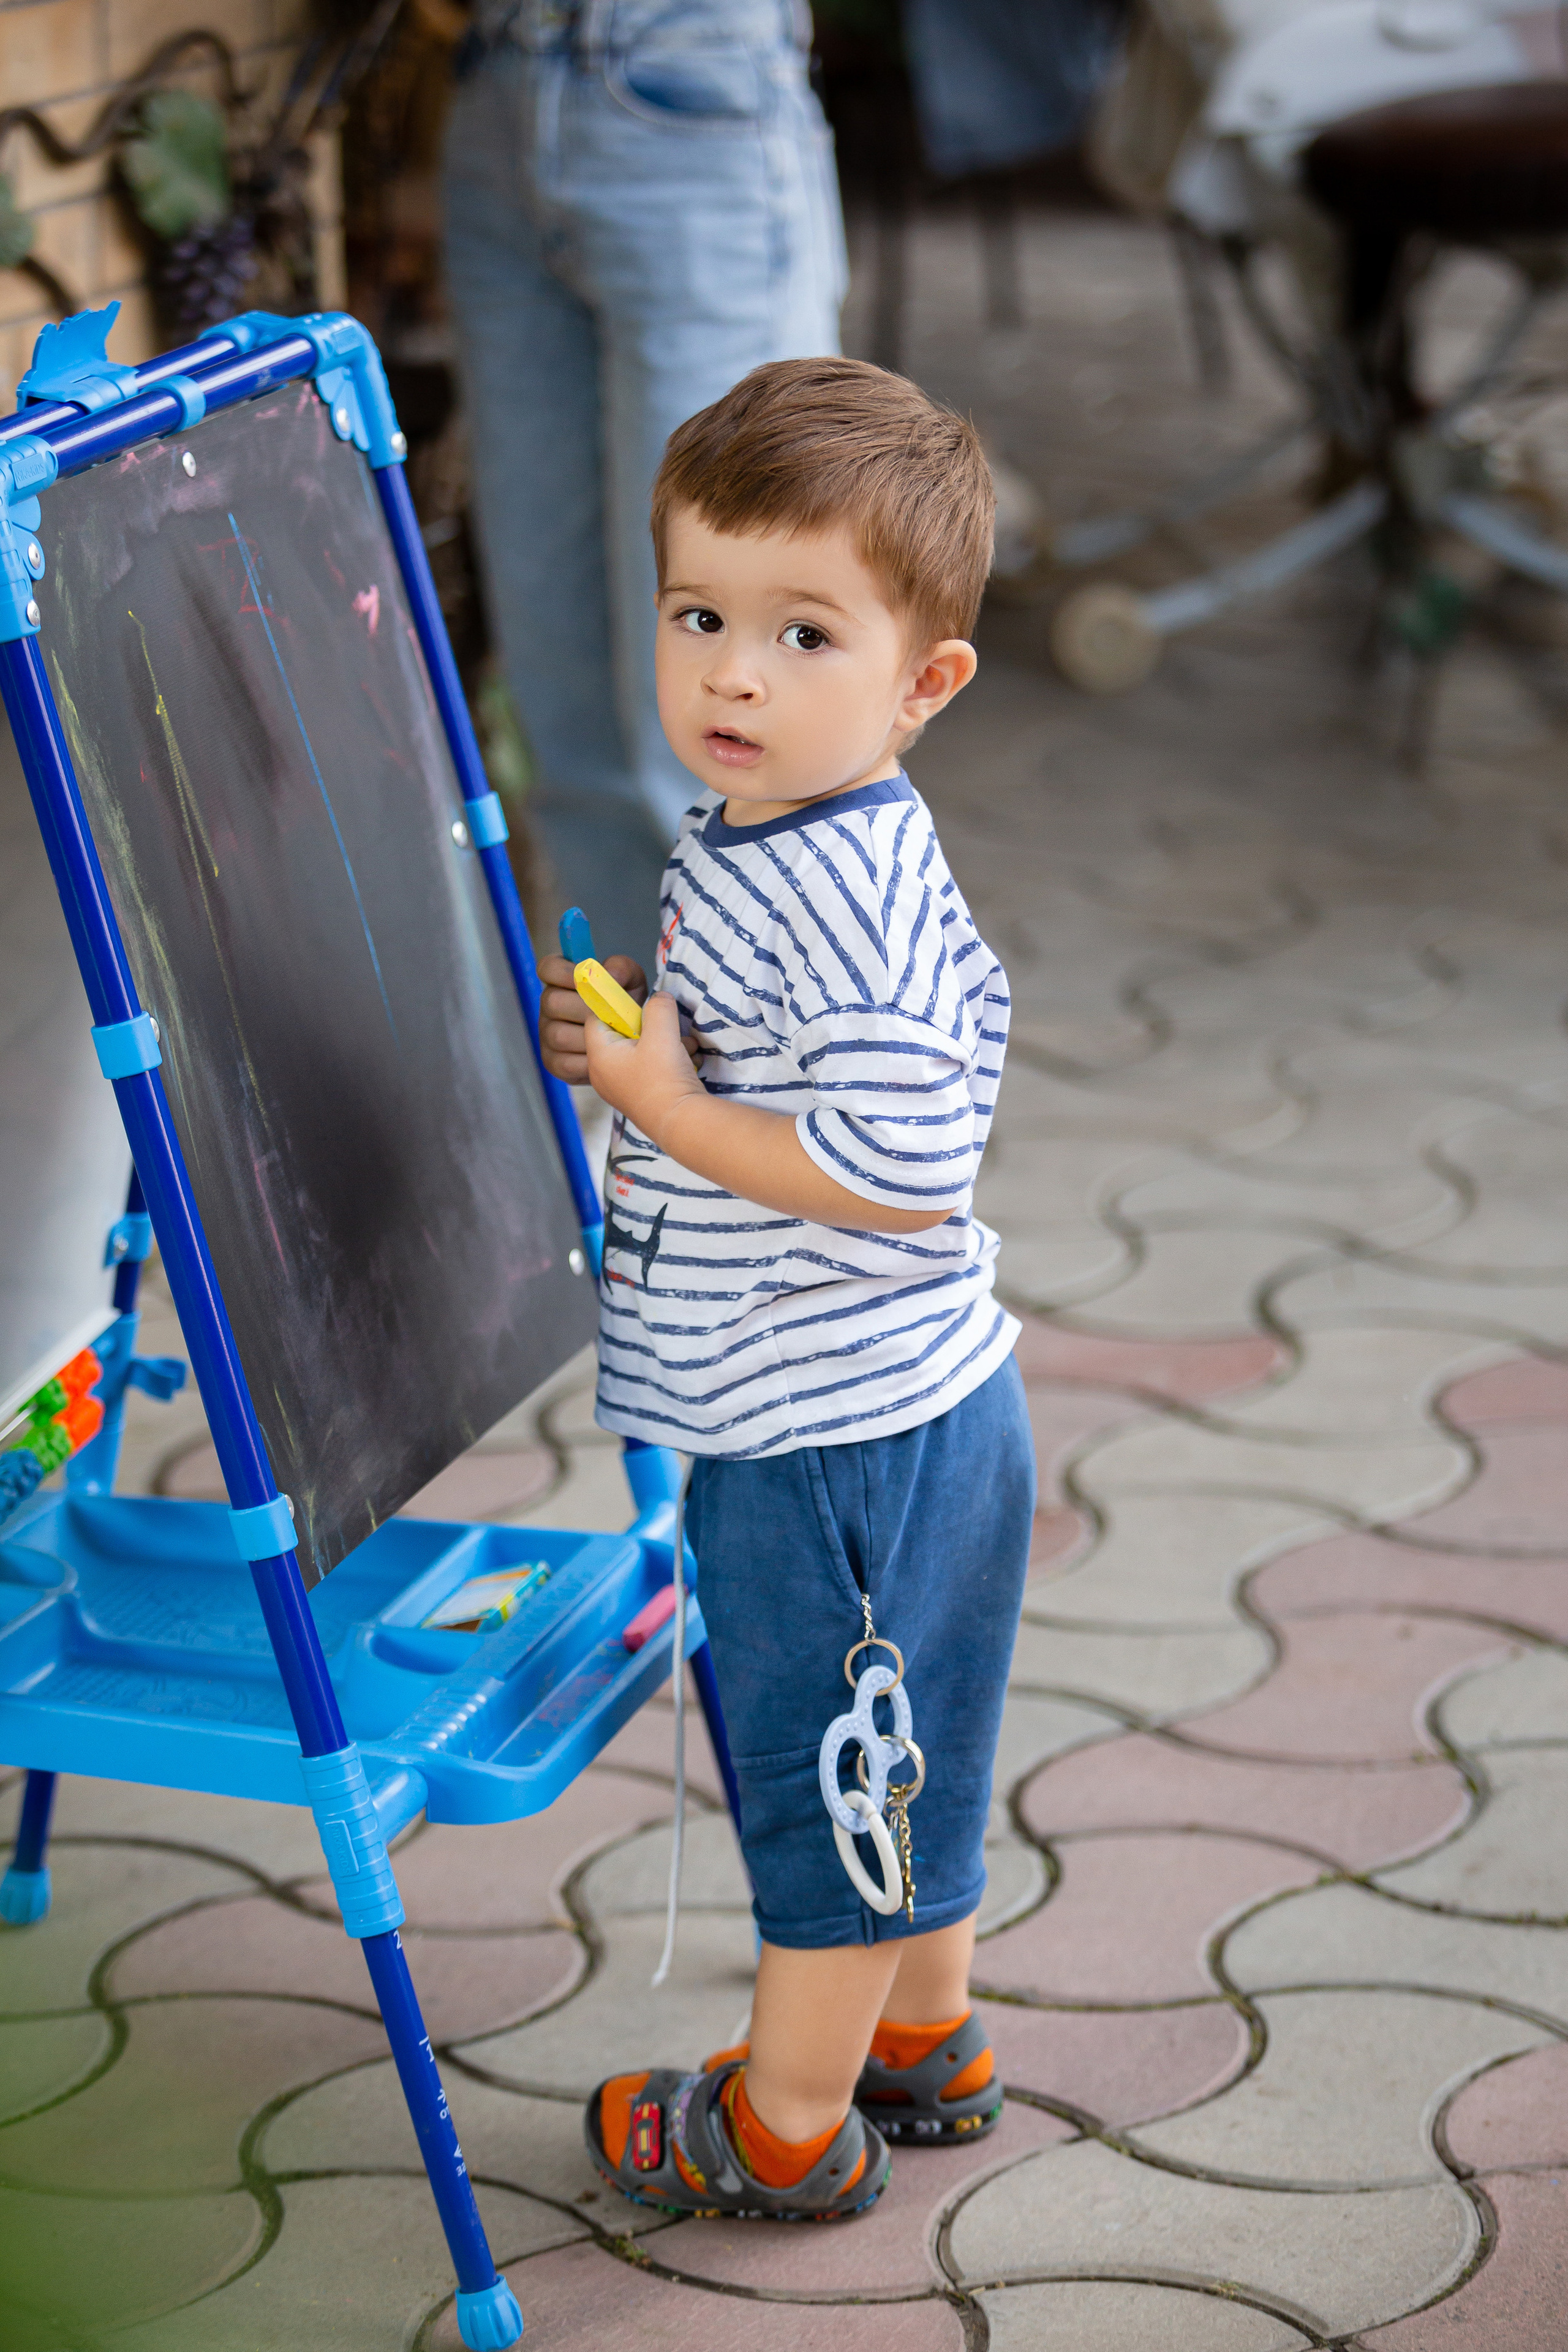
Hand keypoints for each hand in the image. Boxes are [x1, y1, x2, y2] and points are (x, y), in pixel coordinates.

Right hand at [538, 953, 647, 1083]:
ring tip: (612, 1038)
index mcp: (561, 980)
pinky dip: (589, 1062)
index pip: (547, 968)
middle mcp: (548, 1005)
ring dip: (590, 1038)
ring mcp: (547, 1035)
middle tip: (610, 1015)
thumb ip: (621, 969)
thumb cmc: (626, 1006)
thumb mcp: (631, 982)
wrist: (633, 1043)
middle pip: (553, 1002)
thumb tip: (610, 974)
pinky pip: (565, 1063)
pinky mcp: (553, 1062)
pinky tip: (605, 1058)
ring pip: (559, 1035)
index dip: (563, 972)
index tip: (585, 979)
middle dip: (585, 1009)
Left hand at [583, 990, 707, 1144]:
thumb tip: (659, 998)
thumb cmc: (664, 1079)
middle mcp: (603, 1074)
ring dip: (663, 1043)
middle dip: (646, 1026)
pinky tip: (686, 1061)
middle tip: (664, 1027)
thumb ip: (658, 1007)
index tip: (638, 1003)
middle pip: (619, 1034)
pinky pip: (647, 1068)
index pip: (595, 1018)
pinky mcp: (639, 1096)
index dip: (615, 1006)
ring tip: (683, 1046)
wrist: (682, 1124)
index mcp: (599, 1057)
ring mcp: (621, 1087)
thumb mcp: (662, 1033)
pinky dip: (666, 1060)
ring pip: (637, 1051)